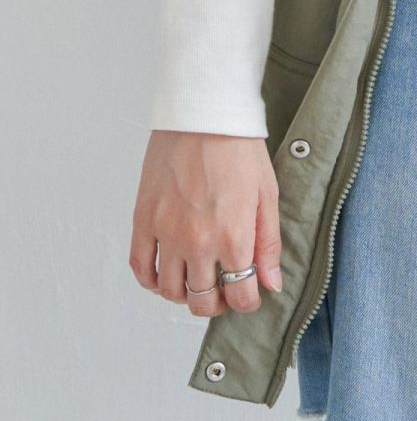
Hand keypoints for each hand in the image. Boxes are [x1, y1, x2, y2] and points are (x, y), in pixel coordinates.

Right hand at [129, 130, 281, 317]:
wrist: (203, 116)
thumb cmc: (239, 149)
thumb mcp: (267, 195)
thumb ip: (269, 244)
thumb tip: (271, 283)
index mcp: (233, 236)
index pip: (240, 294)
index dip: (248, 301)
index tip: (250, 294)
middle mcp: (197, 242)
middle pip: (202, 301)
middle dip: (217, 304)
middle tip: (224, 292)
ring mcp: (167, 233)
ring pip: (171, 291)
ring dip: (186, 295)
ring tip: (198, 282)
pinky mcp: (143, 220)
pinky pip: (141, 268)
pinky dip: (152, 281)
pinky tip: (166, 276)